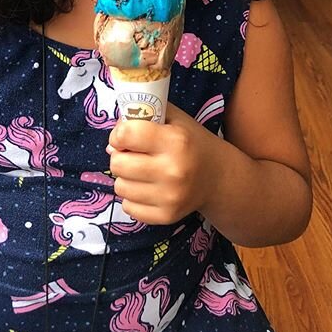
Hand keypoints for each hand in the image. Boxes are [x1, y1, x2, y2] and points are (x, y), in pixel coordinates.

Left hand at [107, 102, 217, 224]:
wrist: (218, 177)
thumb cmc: (190, 142)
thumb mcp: (173, 119)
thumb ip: (143, 115)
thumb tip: (112, 141)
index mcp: (175, 141)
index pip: (126, 135)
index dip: (118, 134)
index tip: (124, 136)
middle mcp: (173, 170)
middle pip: (118, 163)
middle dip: (119, 156)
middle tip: (132, 154)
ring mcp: (170, 197)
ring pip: (120, 187)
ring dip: (125, 177)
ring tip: (141, 171)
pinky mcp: (166, 216)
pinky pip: (128, 207)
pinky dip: (132, 197)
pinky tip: (147, 188)